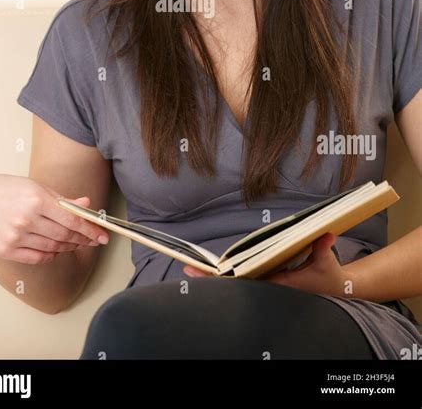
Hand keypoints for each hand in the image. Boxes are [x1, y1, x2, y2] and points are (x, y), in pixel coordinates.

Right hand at [0, 174, 109, 264]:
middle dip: (83, 238)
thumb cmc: (7, 189)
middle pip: (65, 235)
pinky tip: (56, 248)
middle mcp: (27, 219)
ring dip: (69, 246)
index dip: (91, 229)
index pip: (72, 219)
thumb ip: (62, 199)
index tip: (102, 235)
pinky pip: (38, 257)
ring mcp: (16, 236)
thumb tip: (86, 206)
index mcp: (37, 199)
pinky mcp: (7, 250)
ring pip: (54, 247)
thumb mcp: (37, 187)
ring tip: (76, 242)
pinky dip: (51, 254)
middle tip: (93, 239)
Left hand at [184, 233, 350, 297]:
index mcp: (280, 285)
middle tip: (187, 269)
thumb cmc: (329, 277)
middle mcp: (271, 287)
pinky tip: (214, 270)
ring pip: (238, 282)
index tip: (207, 272)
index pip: (248, 283)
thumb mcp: (326, 263)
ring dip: (216, 277)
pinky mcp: (270, 281)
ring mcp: (268, 285)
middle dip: (211, 278)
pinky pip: (246, 277)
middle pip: (236, 284)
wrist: (336, 290)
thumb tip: (325, 234)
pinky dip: (230, 273)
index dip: (227, 279)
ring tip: (192, 269)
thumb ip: (323, 250)